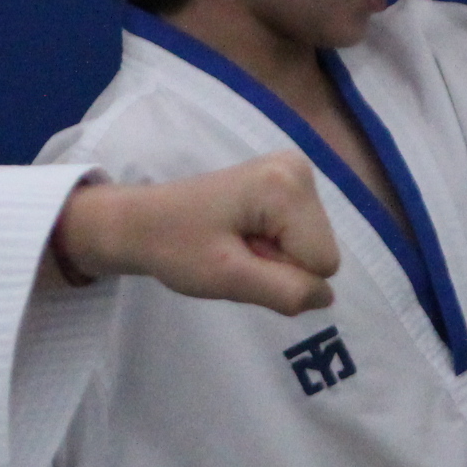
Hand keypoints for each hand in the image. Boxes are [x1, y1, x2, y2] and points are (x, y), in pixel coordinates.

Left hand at [57, 155, 338, 313]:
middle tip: (234, 252)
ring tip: (233, 244)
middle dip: (279, 264)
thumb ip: (284, 291)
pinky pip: (299, 236)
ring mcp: (294, 172)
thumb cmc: (174, 247)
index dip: (282, 275)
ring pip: (311, 247)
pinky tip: (240, 236)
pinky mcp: (286, 183)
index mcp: (287, 184)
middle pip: (319, 251)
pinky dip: (271, 246)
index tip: (240, 257)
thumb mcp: (228, 278)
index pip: (323, 263)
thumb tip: (326, 297)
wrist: (139, 222)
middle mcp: (298, 168)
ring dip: (273, 258)